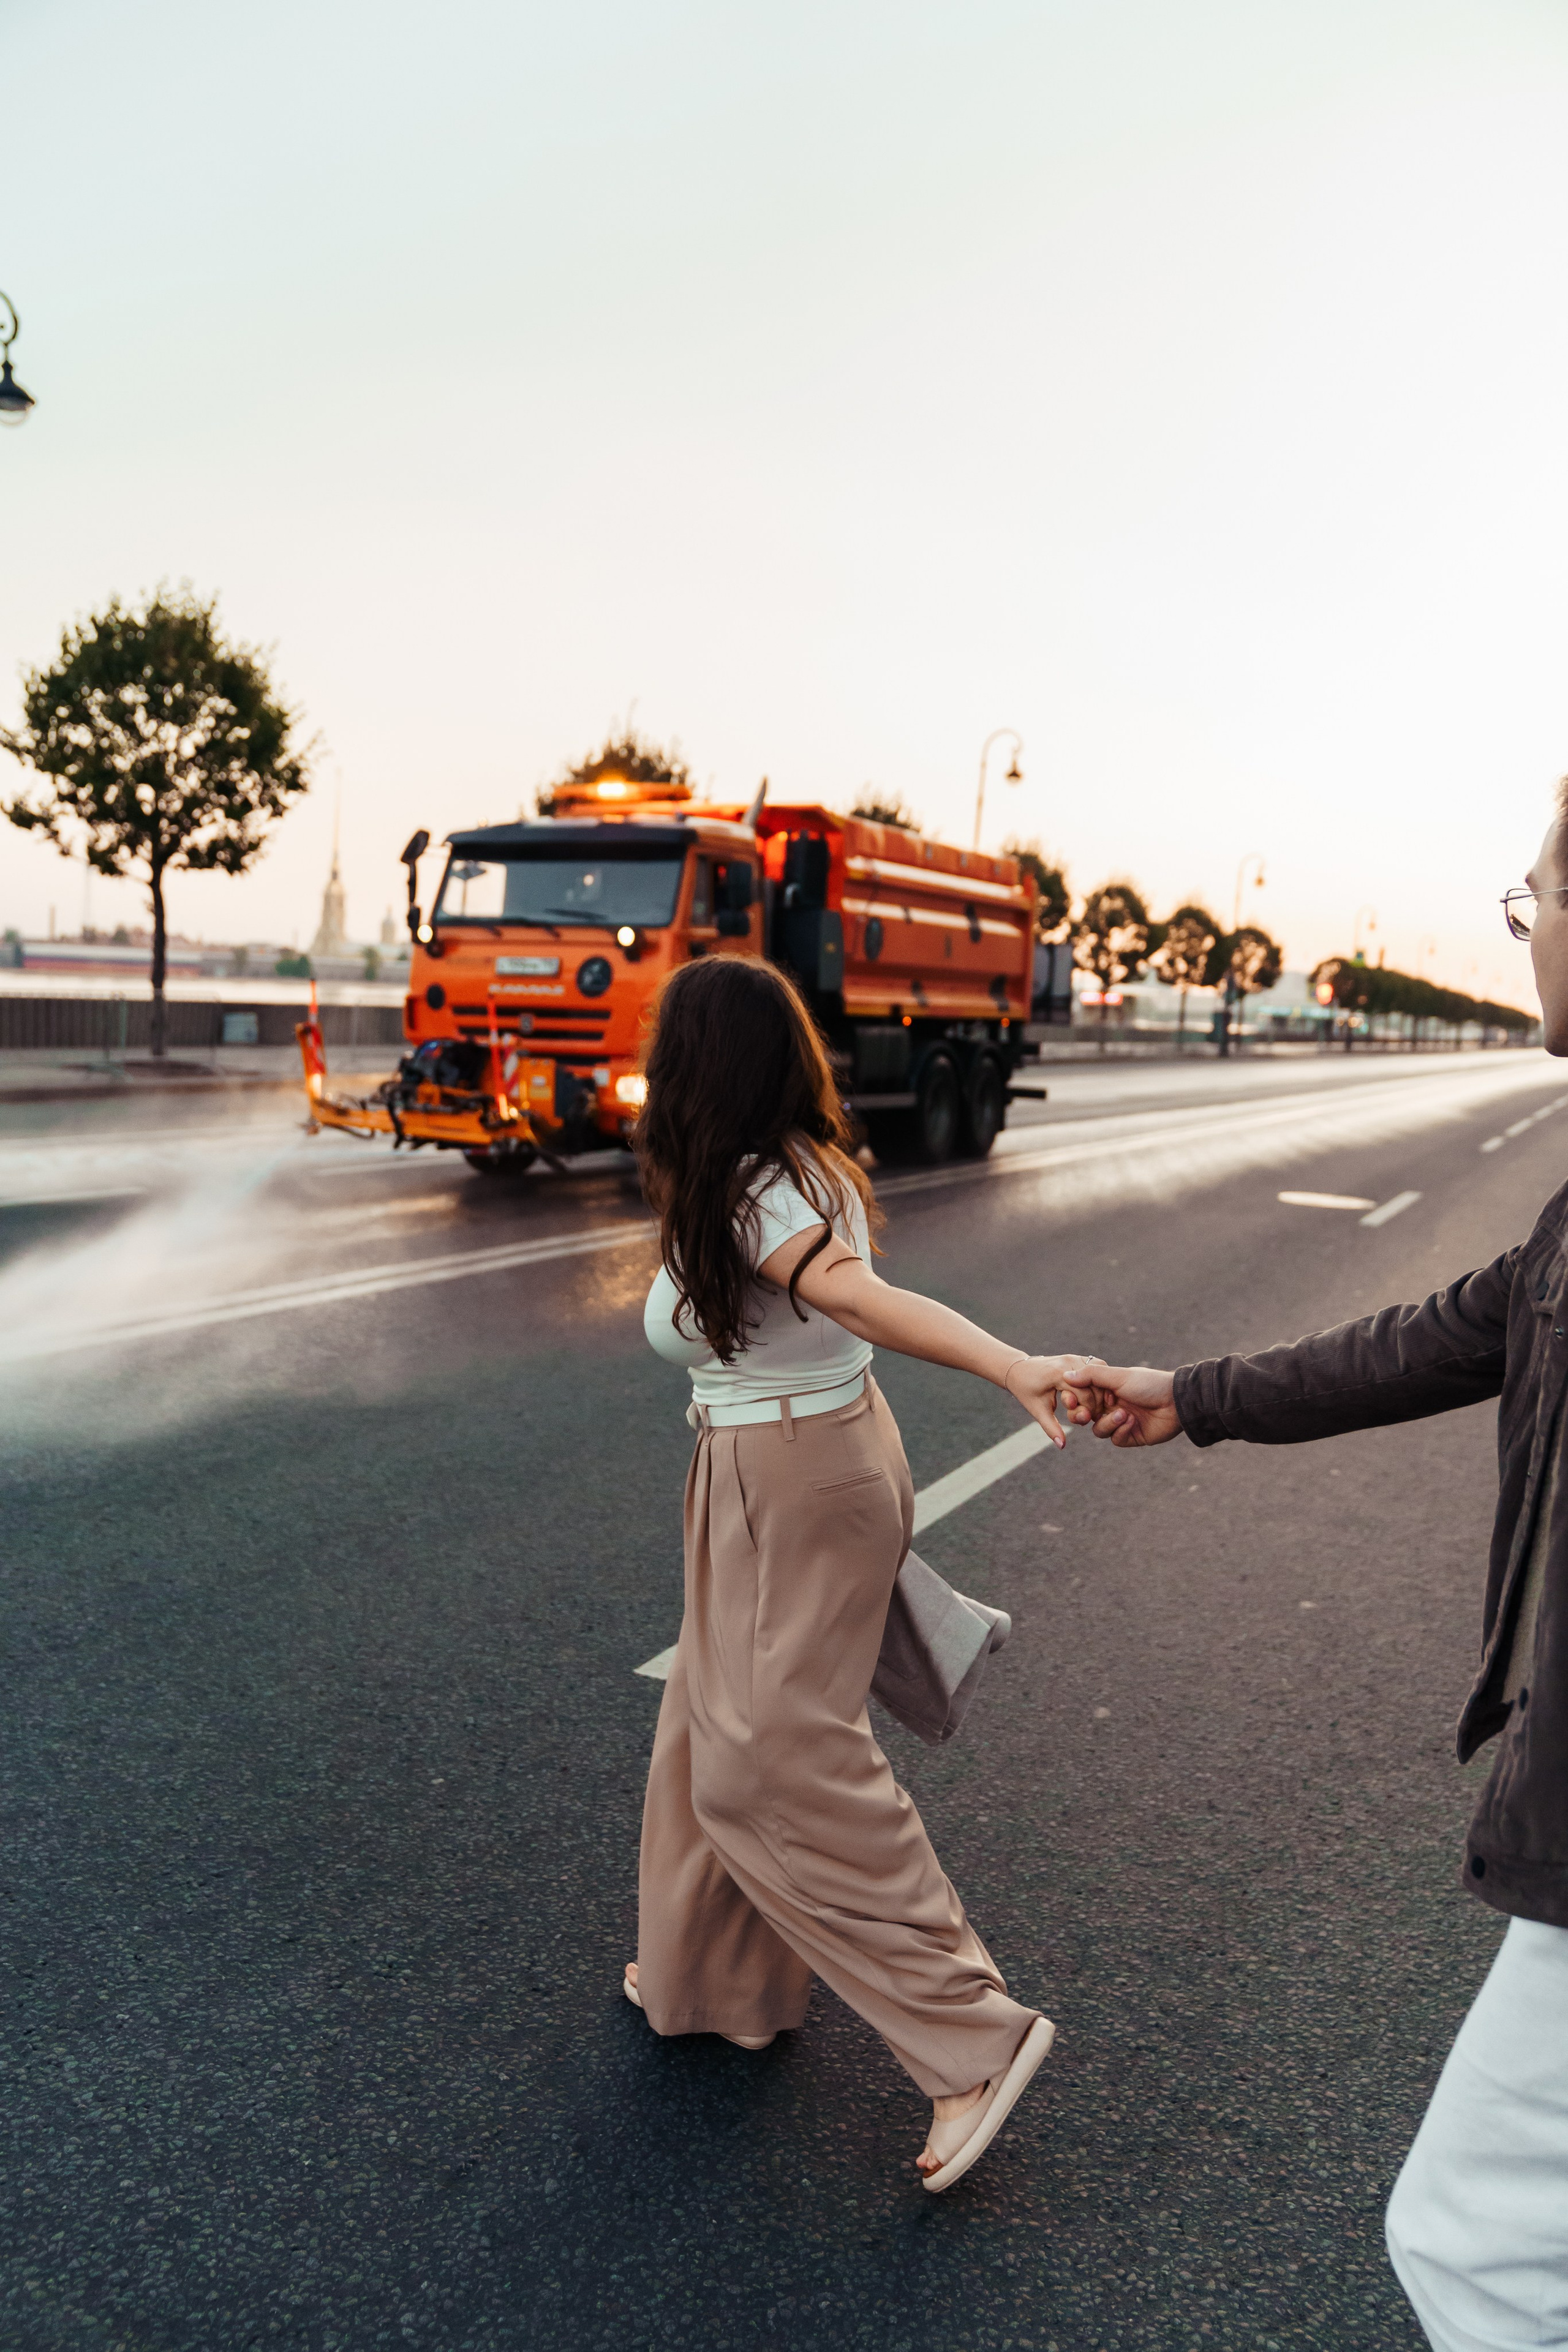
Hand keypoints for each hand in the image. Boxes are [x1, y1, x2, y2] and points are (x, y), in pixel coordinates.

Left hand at [1003, 1354, 1110, 1448]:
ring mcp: (1073, 1357)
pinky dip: (1098, 1382)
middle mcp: (1068, 1362)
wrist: (1018, 1369)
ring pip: (1099, 1375)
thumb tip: (1061, 1446)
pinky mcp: (1076, 1357)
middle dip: (1096, 1403)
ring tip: (1092, 1407)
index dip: (1087, 1411)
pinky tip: (1095, 1396)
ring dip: (1100, 1392)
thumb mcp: (1038, 1410)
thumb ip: (1051, 1428)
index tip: (1083, 1421)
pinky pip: (1096, 1368)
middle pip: (1095, 1385)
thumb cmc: (1026, 1391)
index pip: (1084, 1394)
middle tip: (1091, 1416)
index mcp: (1058, 1375)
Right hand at [1061, 1363, 1179, 1447]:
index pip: (1083, 1398)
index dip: (1076, 1401)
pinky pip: (1115, 1439)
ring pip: (1099, 1430)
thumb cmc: (1149, 1384)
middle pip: (1087, 1416)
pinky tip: (1132, 1422)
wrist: (1176, 1401)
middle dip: (1084, 1416)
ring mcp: (1121, 1422)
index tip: (1073, 1400)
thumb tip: (1066, 1374)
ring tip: (1124, 1414)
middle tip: (1086, 1414)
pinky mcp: (1131, 1436)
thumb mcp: (1118, 1376)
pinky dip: (1120, 1431)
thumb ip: (1092, 1376)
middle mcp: (1112, 1406)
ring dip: (1108, 1423)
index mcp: (1108, 1390)